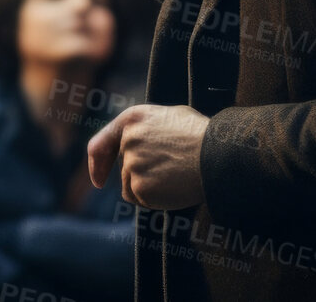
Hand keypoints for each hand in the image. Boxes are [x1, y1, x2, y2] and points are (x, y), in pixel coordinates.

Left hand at [87, 103, 208, 210]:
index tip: (98, 180)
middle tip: (170, 172)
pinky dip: (152, 199)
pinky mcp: (139, 186)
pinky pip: (139, 198)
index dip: (97, 163)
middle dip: (141, 173)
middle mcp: (127, 140)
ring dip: (148, 186)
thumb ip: (147, 127)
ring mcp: (132, 164)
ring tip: (176, 176)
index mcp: (132, 119)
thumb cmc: (202, 135)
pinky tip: (172, 187)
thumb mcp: (170, 116)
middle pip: (124, 167)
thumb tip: (136, 138)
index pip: (101, 143)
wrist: (218, 155)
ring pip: (131, 185)